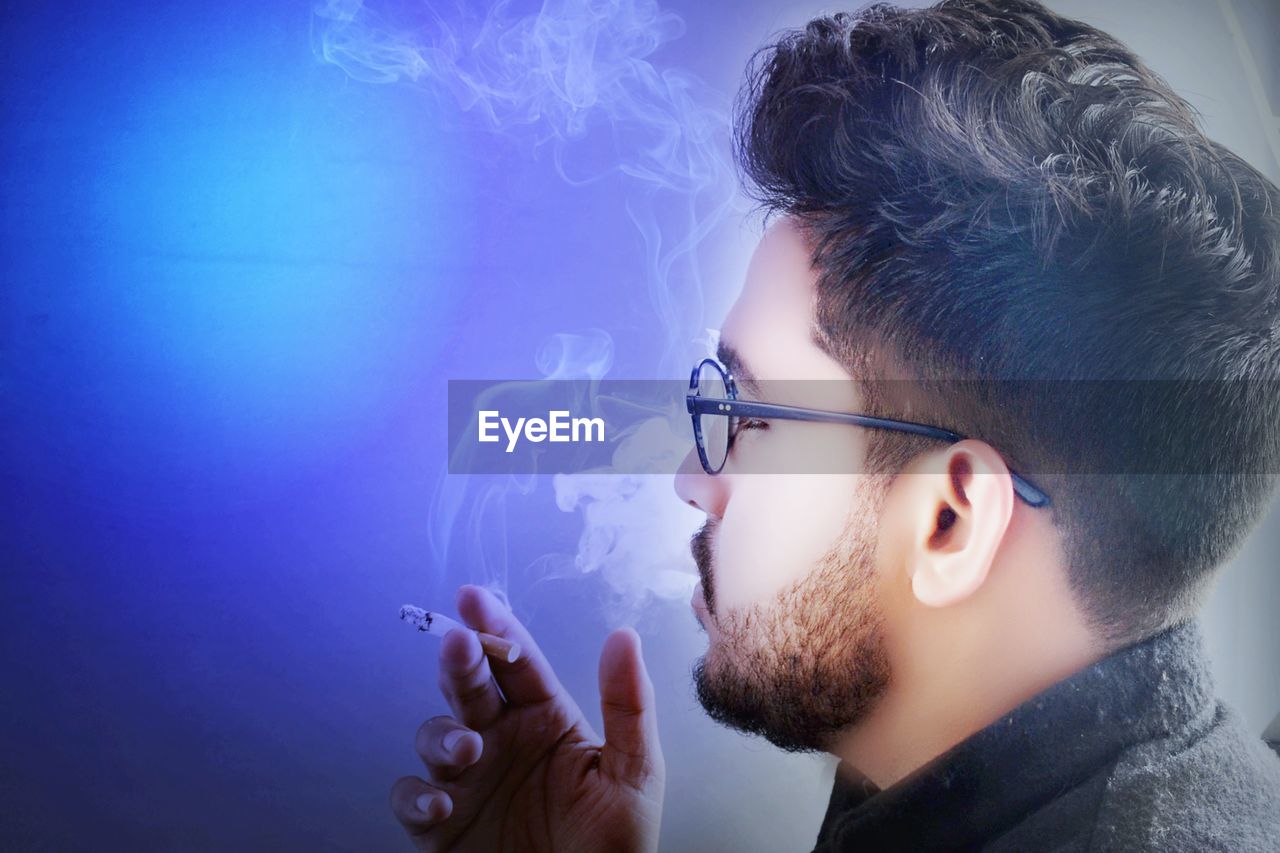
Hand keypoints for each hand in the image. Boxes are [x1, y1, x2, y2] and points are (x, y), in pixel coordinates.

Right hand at [391, 585, 664, 851]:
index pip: (516, 661)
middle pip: (469, 685)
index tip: (473, 598)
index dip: (494, 626)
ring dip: (443, 734)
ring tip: (468, 750)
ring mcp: (469, 780)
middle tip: (458, 644)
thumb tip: (622, 636)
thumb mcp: (634, 774)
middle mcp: (502, 740)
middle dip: (459, 661)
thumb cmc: (615, 848)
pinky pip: (412, 797)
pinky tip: (442, 802)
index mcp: (546, 718)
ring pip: (435, 734)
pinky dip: (417, 795)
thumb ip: (628, 705)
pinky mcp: (442, 824)